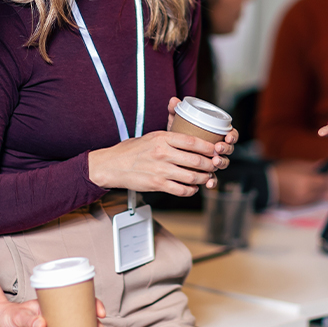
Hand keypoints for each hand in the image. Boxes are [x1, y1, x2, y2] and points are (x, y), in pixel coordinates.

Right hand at [88, 125, 228, 195]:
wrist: (112, 165)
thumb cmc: (131, 150)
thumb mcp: (151, 136)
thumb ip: (170, 136)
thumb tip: (190, 137)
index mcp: (162, 138)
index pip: (192, 141)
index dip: (208, 146)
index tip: (215, 148)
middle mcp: (163, 153)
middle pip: (196, 160)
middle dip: (210, 164)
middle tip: (215, 164)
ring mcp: (160, 170)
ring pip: (191, 176)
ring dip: (203, 178)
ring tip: (206, 176)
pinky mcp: (157, 184)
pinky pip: (181, 189)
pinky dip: (191, 190)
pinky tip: (193, 187)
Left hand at [167, 97, 238, 189]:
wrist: (167, 154)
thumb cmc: (176, 136)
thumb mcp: (176, 124)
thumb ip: (175, 112)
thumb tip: (173, 100)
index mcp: (216, 135)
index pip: (231, 134)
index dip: (232, 135)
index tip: (228, 136)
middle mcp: (217, 149)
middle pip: (229, 149)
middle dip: (226, 149)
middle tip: (218, 148)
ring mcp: (213, 162)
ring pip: (223, 163)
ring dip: (221, 163)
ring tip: (214, 162)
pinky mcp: (206, 174)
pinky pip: (213, 179)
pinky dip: (212, 181)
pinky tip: (209, 183)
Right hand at [274, 160, 327, 205]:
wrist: (267, 184)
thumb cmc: (283, 171)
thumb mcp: (299, 165)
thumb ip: (316, 168)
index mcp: (307, 180)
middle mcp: (307, 193)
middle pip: (327, 192)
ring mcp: (304, 201)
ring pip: (321, 198)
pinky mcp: (300, 206)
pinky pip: (313, 202)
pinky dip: (318, 197)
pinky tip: (321, 193)